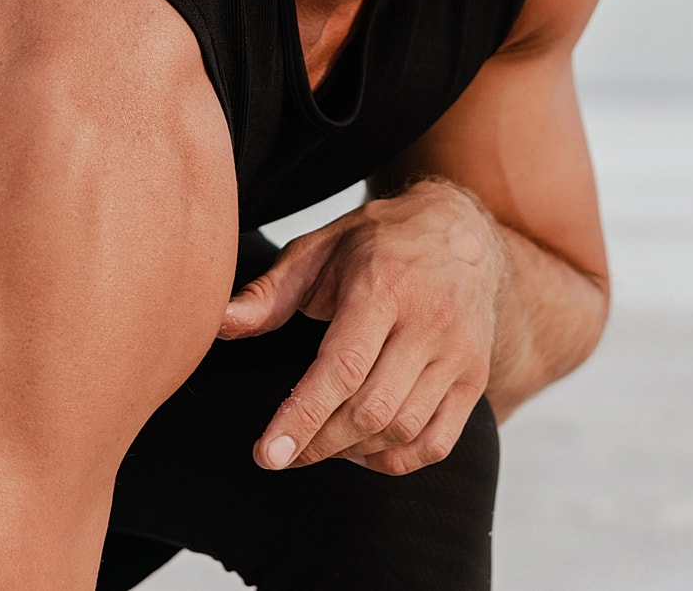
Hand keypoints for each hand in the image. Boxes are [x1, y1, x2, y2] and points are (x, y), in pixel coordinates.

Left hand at [218, 179, 506, 474]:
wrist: (461, 231)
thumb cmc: (378, 242)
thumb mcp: (319, 250)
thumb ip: (268, 293)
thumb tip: (218, 325)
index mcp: (384, 286)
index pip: (342, 368)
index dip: (301, 418)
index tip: (267, 454)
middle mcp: (429, 322)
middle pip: (371, 409)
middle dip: (317, 442)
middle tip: (281, 451)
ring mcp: (458, 354)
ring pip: (403, 430)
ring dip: (351, 451)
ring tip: (319, 442)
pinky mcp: (475, 378)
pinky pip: (436, 443)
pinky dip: (395, 461)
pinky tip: (363, 448)